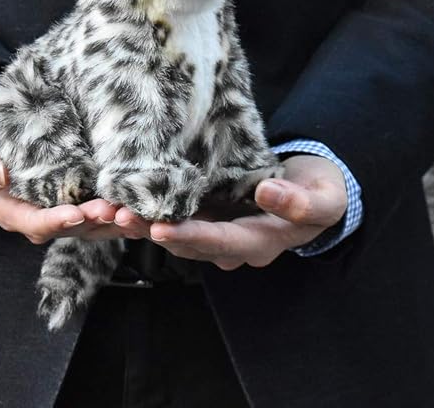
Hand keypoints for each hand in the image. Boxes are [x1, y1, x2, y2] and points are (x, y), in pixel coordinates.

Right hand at [0, 114, 123, 242]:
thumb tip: (0, 175)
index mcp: (9, 210)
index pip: (33, 223)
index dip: (55, 222)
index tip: (74, 214)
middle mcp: (35, 214)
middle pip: (67, 228)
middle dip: (91, 222)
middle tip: (112, 210)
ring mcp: (56, 206)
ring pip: (87, 224)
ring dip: (110, 221)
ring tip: (130, 210)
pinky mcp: (74, 194)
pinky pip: (95, 208)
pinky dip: (117, 209)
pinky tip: (136, 203)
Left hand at [113, 155, 347, 268]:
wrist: (313, 189)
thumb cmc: (320, 194)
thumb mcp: (322, 199)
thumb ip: (300, 202)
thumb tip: (268, 191)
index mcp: (259, 243)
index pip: (220, 243)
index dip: (190, 236)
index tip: (161, 227)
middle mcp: (231, 244)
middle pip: (187, 242)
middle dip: (152, 230)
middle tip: (120, 215)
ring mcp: (215, 229)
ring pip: (174, 230)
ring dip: (143, 221)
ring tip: (111, 207)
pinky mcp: (206, 213)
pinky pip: (174, 214)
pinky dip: (150, 208)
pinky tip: (125, 196)